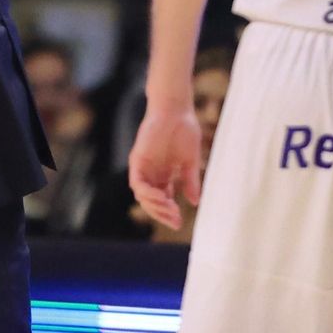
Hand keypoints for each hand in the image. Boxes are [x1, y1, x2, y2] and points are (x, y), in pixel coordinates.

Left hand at [128, 99, 202, 230]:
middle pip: (151, 202)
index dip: (169, 213)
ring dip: (155, 206)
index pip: (162, 200)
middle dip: (163, 214)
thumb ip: (190, 181)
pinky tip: (162, 197)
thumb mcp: (190, 161)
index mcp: (163, 174)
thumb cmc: (184, 130)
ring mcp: (143, 167)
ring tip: (171, 209)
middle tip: (176, 221)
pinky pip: (137, 183)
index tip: (180, 223)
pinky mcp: (137, 160)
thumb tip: (195, 202)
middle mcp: (151, 173)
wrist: (176, 110)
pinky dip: (147, 193)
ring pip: (142, 196)